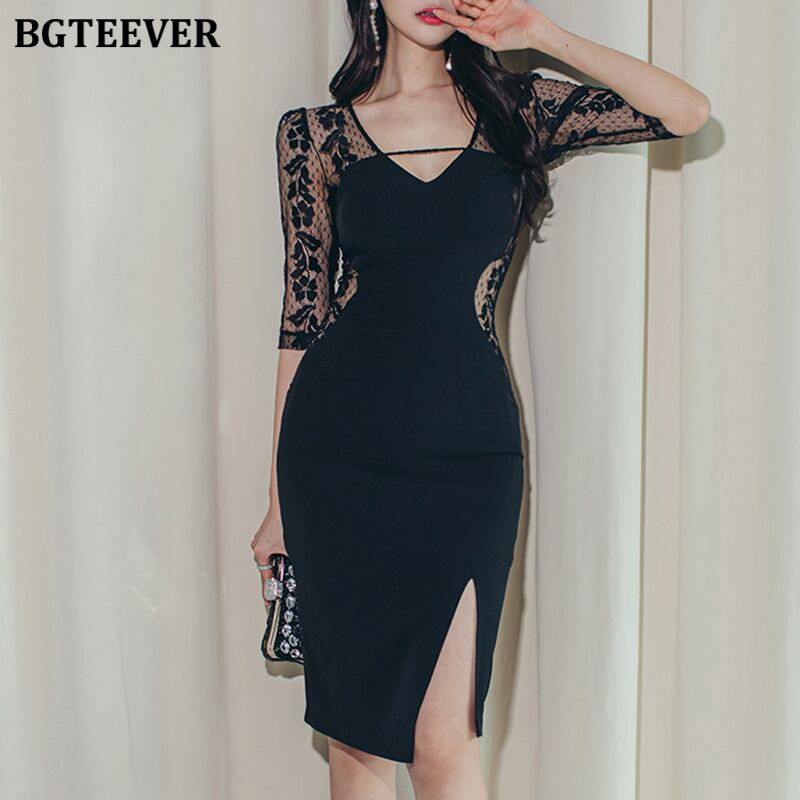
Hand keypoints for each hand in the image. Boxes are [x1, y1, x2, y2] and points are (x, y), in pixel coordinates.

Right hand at [250, 504, 286, 607]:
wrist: (285, 499)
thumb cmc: (285, 518)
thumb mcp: (292, 547)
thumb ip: (293, 564)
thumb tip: (301, 574)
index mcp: (260, 551)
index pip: (266, 580)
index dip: (270, 594)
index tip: (271, 606)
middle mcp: (259, 545)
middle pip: (270, 569)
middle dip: (280, 577)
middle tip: (288, 587)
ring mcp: (263, 539)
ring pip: (274, 559)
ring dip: (284, 562)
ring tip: (292, 563)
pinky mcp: (270, 533)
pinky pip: (276, 549)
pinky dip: (284, 552)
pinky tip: (293, 549)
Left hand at [433, 0, 547, 52]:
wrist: (535, 30)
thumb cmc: (518, 40)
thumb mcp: (494, 43)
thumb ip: (478, 37)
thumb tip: (462, 31)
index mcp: (483, 29)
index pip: (463, 23)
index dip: (450, 18)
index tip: (438, 13)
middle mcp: (486, 17)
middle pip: (467, 8)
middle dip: (457, 4)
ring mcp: (494, 7)